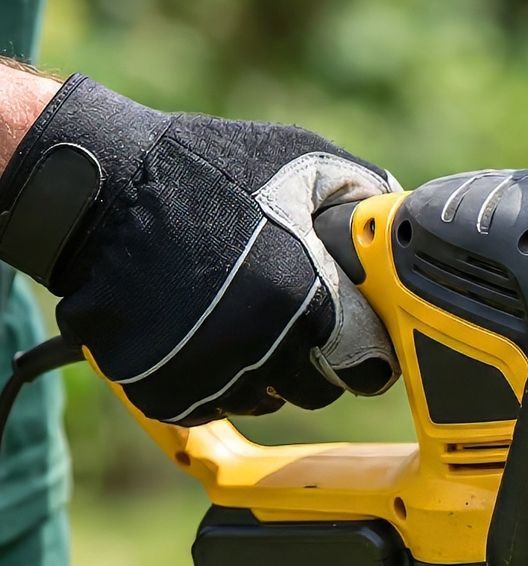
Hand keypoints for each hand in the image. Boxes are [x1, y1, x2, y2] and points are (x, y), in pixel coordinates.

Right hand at [0, 77, 398, 424]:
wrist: (95, 190)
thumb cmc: (202, 168)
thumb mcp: (300, 161)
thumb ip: (361, 196)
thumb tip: (394, 224)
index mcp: (309, 300)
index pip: (366, 366)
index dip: (366, 352)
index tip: (355, 339)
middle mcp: (263, 347)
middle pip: (315, 390)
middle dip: (313, 361)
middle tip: (289, 318)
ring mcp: (208, 374)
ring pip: (260, 399)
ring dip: (258, 369)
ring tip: (235, 312)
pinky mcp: (160, 390)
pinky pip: (206, 404)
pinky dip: (207, 377)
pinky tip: (196, 329)